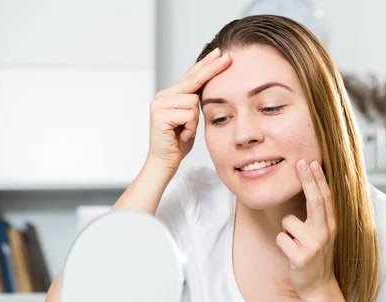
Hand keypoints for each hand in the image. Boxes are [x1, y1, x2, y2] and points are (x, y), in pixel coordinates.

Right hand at [147, 47, 230, 172]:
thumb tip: (207, 87)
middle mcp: (163, 96)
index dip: (206, 65)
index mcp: (171, 95)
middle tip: (226, 57)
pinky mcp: (160, 115)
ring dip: (194, 120)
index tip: (220, 54)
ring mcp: (159, 104)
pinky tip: (181, 134)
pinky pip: (188, 114)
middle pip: (192, 79)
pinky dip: (189, 127)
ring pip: (192, 101)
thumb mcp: (191, 118)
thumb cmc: (178, 142)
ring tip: (185, 131)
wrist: (164, 162)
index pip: (192, 76)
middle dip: (211, 69)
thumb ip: (194, 103)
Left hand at [276, 159, 336, 299]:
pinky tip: (291, 253)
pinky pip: (280, 238)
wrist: (318, 286)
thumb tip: (313, 187)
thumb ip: (320, 213)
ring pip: (288, 221)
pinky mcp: (300, 258)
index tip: (312, 162)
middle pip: (315, 201)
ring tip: (296, 242)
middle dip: (308, 180)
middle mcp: (325, 233)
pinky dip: (282, 243)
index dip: (319, 179)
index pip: (326, 197)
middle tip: (300, 163)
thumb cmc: (316, 255)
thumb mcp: (323, 233)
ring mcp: (314, 246)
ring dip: (286, 230)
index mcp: (331, 225)